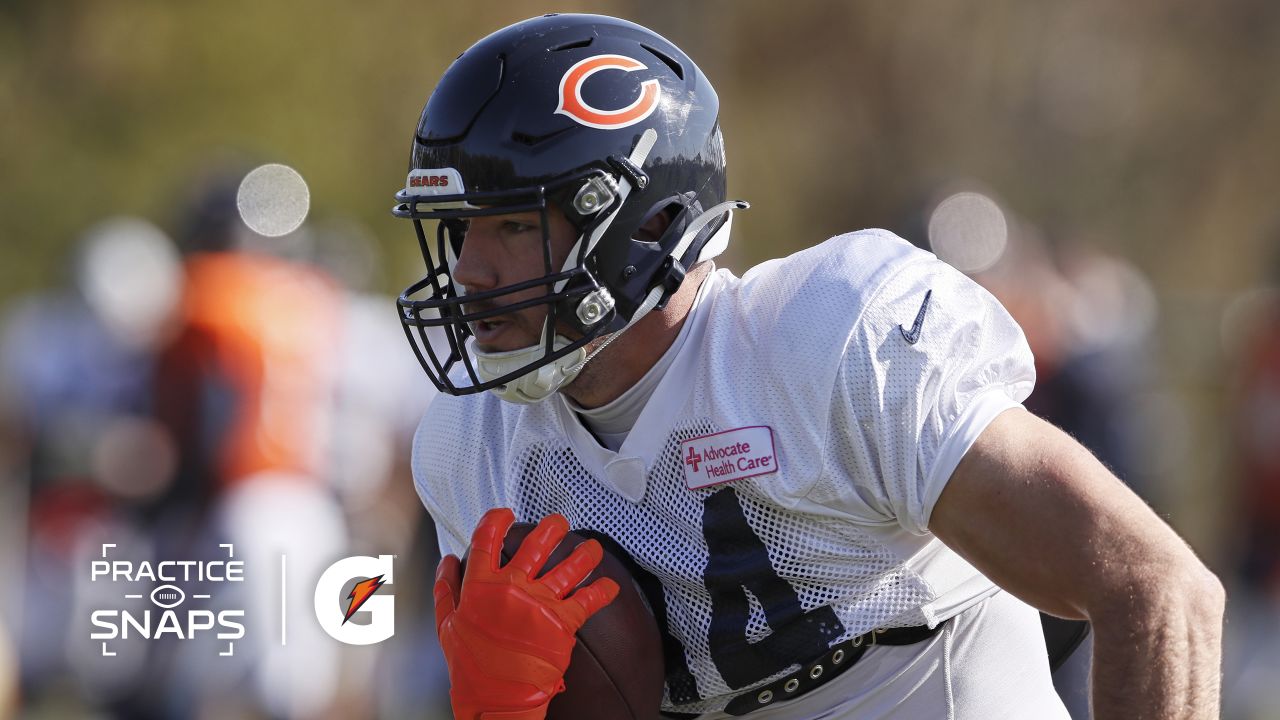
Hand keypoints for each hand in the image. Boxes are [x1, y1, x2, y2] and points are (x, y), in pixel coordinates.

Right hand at [434, 508, 619, 719]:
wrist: (496, 700)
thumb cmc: (470, 668)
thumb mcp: (447, 626)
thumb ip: (446, 590)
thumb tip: (447, 562)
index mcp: (481, 586)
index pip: (487, 539)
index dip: (497, 521)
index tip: (506, 515)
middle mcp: (512, 587)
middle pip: (536, 544)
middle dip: (551, 528)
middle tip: (559, 523)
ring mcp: (539, 602)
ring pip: (568, 566)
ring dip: (584, 554)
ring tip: (593, 548)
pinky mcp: (562, 621)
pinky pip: (589, 598)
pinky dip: (603, 590)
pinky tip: (610, 585)